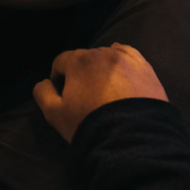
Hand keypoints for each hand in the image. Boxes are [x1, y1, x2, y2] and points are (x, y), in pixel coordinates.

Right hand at [33, 43, 167, 141]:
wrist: (131, 136)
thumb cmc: (89, 123)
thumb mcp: (55, 114)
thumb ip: (43, 93)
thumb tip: (44, 82)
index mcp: (80, 61)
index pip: (61, 61)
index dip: (57, 77)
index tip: (61, 94)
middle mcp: (104, 53)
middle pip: (85, 58)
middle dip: (80, 73)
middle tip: (83, 96)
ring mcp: (127, 58)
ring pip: (107, 56)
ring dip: (101, 68)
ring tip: (104, 90)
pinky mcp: (146, 67)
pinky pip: (130, 56)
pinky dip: (122, 61)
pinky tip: (121, 70)